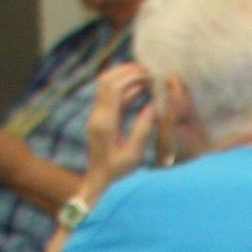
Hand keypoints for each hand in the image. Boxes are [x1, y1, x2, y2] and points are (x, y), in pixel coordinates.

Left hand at [83, 64, 157, 184]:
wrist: (98, 181)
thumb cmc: (117, 173)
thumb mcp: (133, 156)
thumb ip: (143, 130)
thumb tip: (154, 107)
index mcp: (105, 123)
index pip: (114, 89)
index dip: (131, 77)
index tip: (150, 75)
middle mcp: (98, 115)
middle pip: (107, 80)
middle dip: (126, 71)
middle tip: (147, 70)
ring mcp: (97, 115)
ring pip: (106, 85)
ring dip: (124, 77)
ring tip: (145, 76)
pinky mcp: (101, 118)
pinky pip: (111, 97)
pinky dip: (124, 89)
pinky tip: (140, 89)